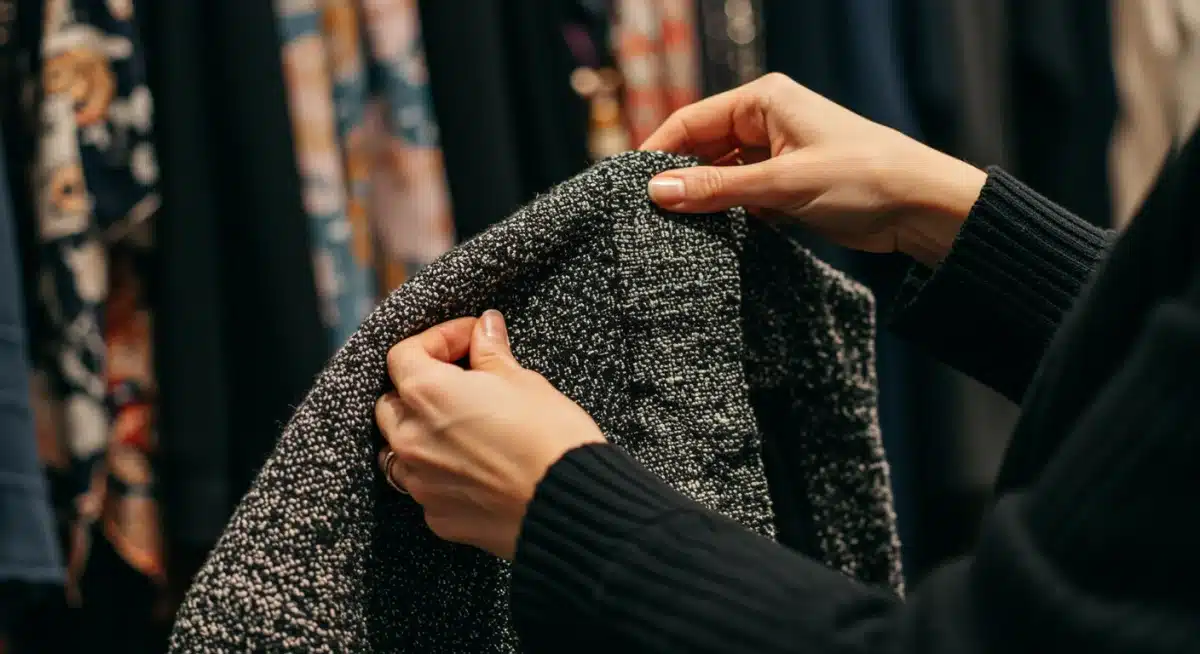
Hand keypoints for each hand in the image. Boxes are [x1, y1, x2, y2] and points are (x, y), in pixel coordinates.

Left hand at [375, 311, 606, 559]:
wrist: (569, 502)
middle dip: (421, 386)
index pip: (404, 354)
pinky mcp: (438, 516)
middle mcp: (411, 439)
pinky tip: (472, 465)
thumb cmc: (549, 436)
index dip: (438, 339)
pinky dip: (439, 471)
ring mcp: (421, 483)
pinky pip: (424, 485)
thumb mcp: (523, 380)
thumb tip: (485, 328)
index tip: (470, 339)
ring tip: (461, 425)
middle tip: (463, 379)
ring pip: (399, 448)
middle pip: (392, 402)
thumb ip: (491, 353)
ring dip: (421, 431)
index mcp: (428, 395)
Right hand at [641, 73, 986, 265]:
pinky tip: (711, 238)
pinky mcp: (787, 186)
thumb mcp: (783, 184)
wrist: (924, 207)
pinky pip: (742, 197)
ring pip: (721, 176)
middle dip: (679, 180)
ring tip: (675, 231)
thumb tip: (657, 191)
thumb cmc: (863, 178)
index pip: (691, 121)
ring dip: (704, 202)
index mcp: (764, 100)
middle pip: (702, 149)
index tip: (630, 187)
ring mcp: (777, 154)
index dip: (658, 152)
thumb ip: (718, 189)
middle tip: (649, 216)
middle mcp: (766, 121)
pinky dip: (727, 215)